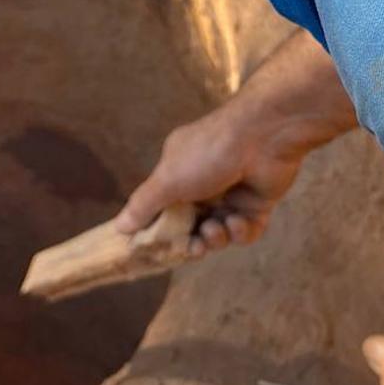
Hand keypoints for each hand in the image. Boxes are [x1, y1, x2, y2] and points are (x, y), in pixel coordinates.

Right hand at [114, 98, 307, 253]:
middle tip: (194, 247)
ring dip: (216, 237)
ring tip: (215, 228)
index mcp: (178, 172)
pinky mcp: (258, 203)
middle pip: (192, 226)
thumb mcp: (167, 179)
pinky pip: (246, 231)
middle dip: (191, 240)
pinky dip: (240, 232)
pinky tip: (237, 221)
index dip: (163, 232)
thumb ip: (144, 205)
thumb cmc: (209, 152)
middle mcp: (204, 183)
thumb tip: (119, 228)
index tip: (161, 248)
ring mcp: (232, 193)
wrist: (263, 136)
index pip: (164, 209)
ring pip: (218, 232)